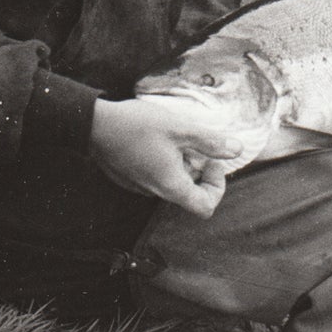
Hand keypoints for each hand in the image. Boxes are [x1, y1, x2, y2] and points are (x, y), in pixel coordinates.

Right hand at [90, 98, 241, 216]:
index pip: (205, 207)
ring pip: (171, 183)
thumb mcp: (181, 128)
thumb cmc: (138, 126)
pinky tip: (156, 140)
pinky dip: (163, 162)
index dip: (216, 187)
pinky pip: (154, 177)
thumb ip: (211, 142)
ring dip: (180, 164)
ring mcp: (139, 187)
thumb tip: (237, 150)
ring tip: (173, 138)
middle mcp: (154, 193)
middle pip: (188, 194)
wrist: (94, 124)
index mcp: (171, 187)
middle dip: (198, 169)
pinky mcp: (128, 178)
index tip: (211, 162)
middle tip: (193, 143)